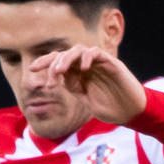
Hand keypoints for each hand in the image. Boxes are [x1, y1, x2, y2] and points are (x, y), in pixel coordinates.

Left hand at [27, 45, 146, 124]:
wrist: (131, 113)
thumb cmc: (111, 108)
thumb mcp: (86, 100)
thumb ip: (74, 87)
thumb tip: (58, 78)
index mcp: (80, 74)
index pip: (59, 62)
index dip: (45, 63)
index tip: (32, 69)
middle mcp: (87, 66)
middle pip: (66, 53)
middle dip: (53, 61)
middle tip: (50, 75)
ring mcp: (99, 63)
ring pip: (79, 50)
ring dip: (68, 58)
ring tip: (61, 70)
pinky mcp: (111, 63)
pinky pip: (97, 52)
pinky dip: (88, 57)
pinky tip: (83, 68)